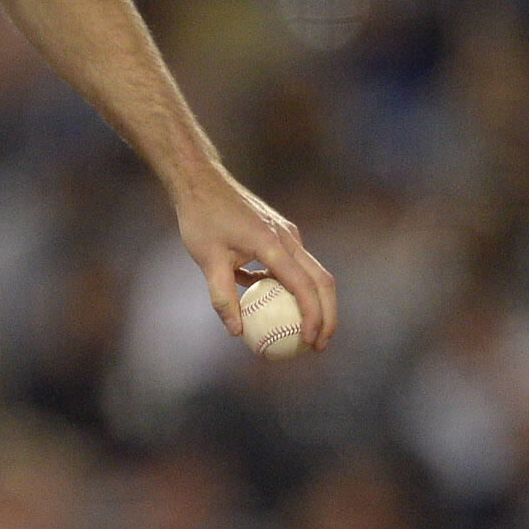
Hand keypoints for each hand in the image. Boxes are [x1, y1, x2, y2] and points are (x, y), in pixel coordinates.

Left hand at [173, 171, 337, 352]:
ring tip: (305, 333)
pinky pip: (293, 266)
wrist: (201, 182)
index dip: (312, 316)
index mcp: (273, 244)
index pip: (303, 286)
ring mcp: (288, 234)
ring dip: (314, 303)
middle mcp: (288, 238)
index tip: (308, 341)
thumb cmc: (201, 219)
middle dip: (327, 315)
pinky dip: (292, 288)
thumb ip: (222, 296)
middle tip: (318, 346)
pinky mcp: (281, 234)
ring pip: (312, 273)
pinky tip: (272, 306)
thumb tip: (237, 332)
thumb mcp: (207, 260)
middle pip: (321, 281)